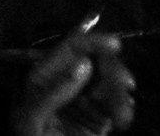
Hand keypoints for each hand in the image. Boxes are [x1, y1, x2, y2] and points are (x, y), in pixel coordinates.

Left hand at [11, 32, 135, 135]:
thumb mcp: (33, 118)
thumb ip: (55, 91)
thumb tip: (85, 64)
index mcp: (46, 76)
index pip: (70, 48)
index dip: (92, 42)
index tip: (114, 45)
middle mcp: (67, 82)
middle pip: (96, 62)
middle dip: (113, 70)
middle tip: (126, 83)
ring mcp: (84, 100)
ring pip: (110, 83)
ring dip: (120, 94)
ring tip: (122, 115)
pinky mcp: (98, 118)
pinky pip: (116, 106)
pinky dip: (124, 109)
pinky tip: (123, 118)